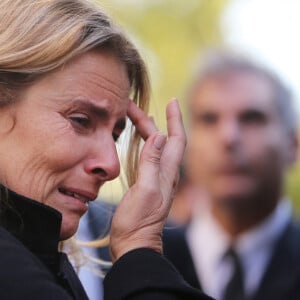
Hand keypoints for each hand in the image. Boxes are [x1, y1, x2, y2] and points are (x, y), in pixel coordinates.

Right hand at [109, 99, 185, 261]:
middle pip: (162, 140)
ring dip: (147, 130)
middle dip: (152, 121)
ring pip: (155, 148)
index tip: (172, 101)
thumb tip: (159, 135)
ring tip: (137, 117)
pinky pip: (147, 158)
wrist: (134, 244)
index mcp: (167, 172)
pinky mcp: (146, 185)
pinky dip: (142, 144)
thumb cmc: (138, 221)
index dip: (175, 119)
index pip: (177, 139)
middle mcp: (165, 173)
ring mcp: (155, 179)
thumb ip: (152, 163)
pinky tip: (138, 142)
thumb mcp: (146, 190)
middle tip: (134, 106)